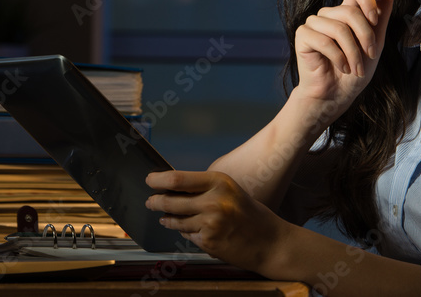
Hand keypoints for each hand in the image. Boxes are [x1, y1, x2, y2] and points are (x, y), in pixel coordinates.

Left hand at [145, 170, 288, 274]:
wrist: (271, 242)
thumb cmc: (250, 214)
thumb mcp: (230, 191)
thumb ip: (204, 188)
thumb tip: (173, 187)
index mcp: (219, 182)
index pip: (178, 178)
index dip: (158, 180)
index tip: (149, 180)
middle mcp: (214, 201)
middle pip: (171, 200)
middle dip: (156, 201)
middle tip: (150, 201)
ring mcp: (210, 223)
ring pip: (176, 220)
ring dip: (168, 219)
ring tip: (165, 218)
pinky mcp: (209, 241)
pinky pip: (188, 235)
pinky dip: (187, 233)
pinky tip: (193, 231)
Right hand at [293, 0, 394, 118]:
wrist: (336, 96)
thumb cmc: (355, 71)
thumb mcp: (375, 43)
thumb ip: (381, 17)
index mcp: (345, 12)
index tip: (376, 20)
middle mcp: (329, 14)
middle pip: (350, 11)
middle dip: (365, 36)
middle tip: (370, 56)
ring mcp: (314, 23)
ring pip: (338, 28)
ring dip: (352, 52)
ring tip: (355, 68)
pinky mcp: (302, 35)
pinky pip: (324, 41)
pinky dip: (337, 57)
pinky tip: (342, 67)